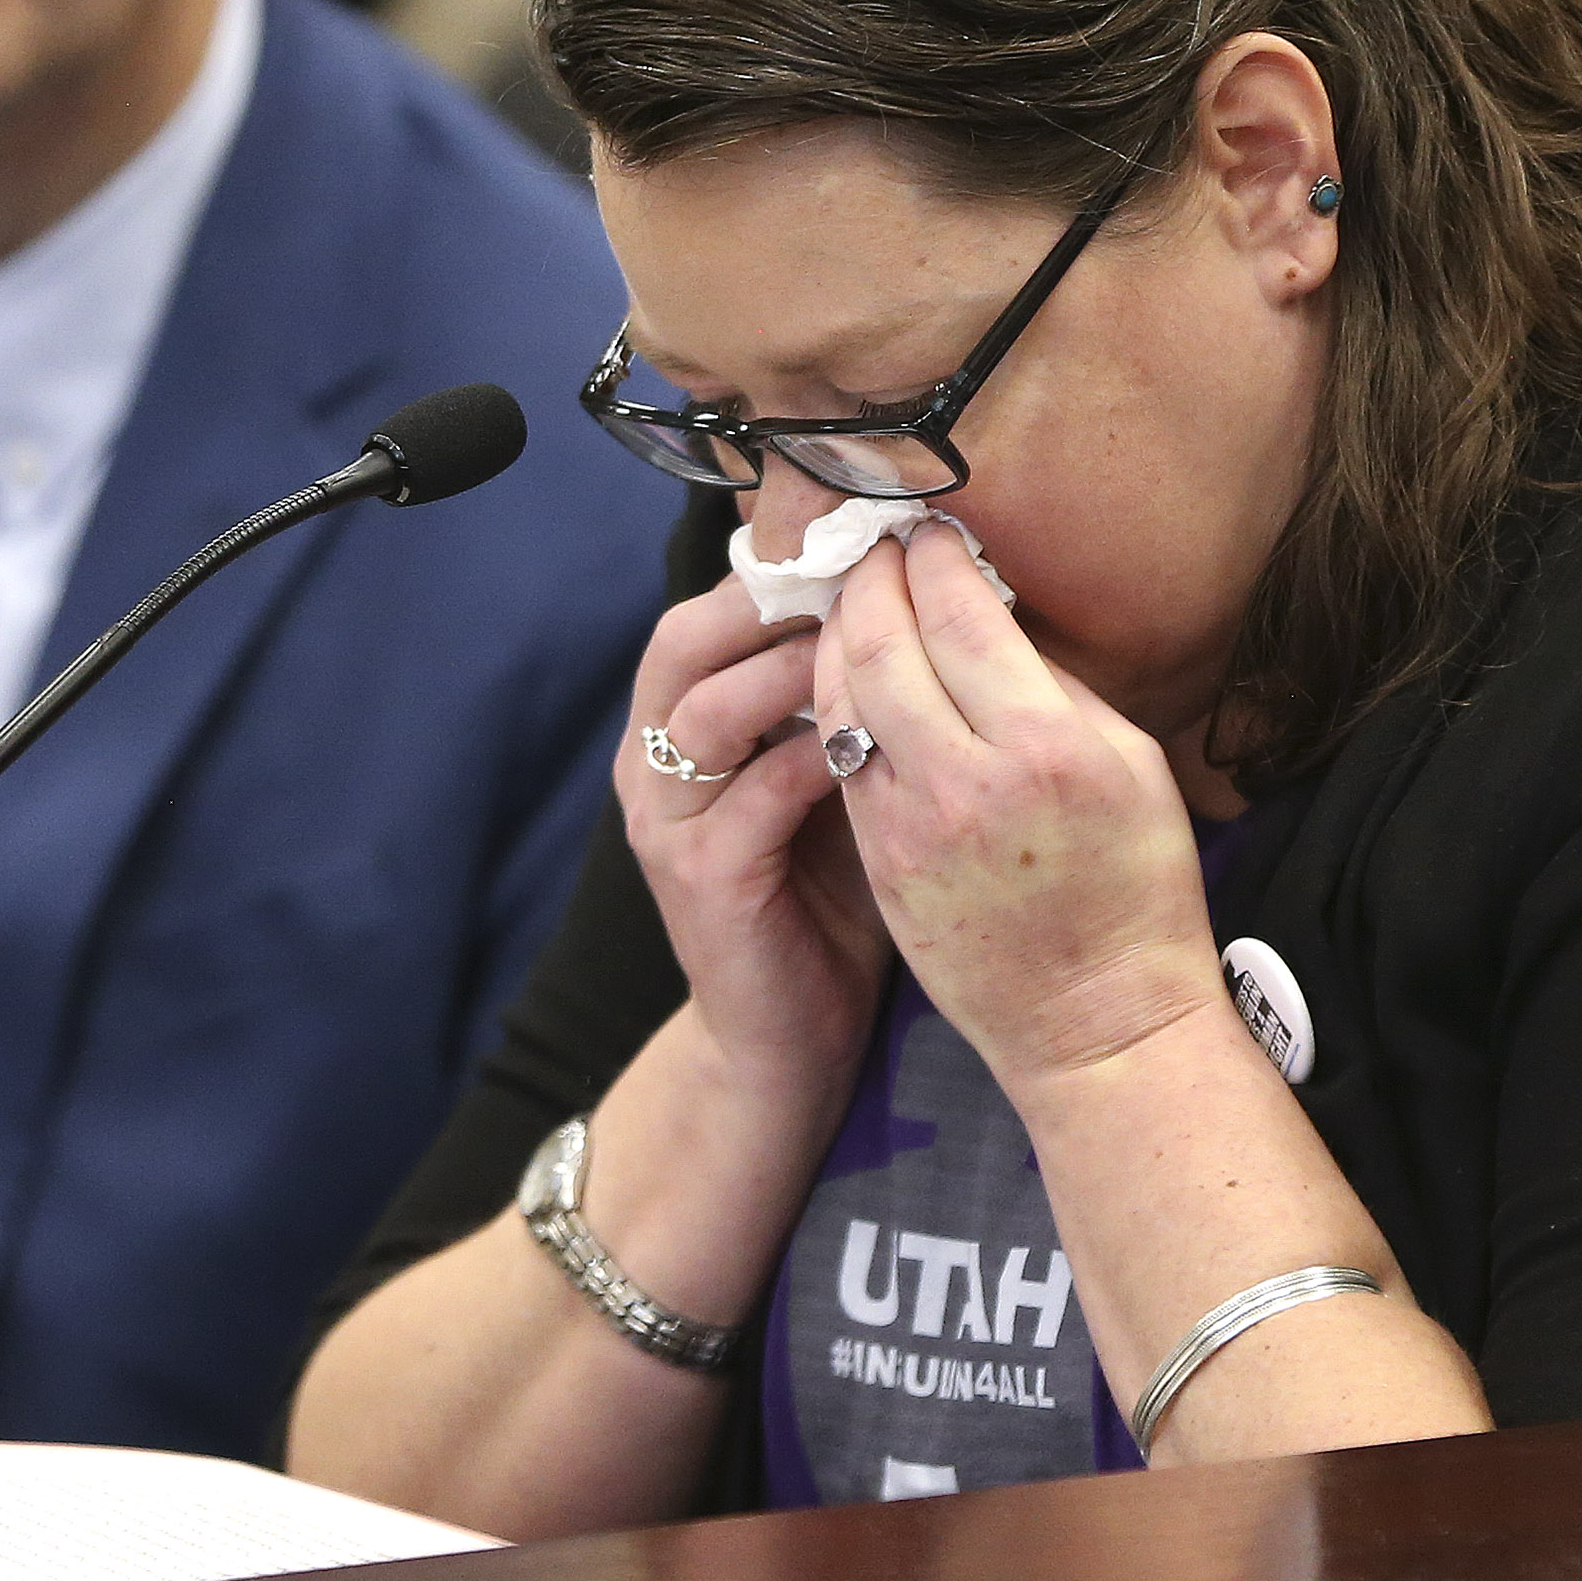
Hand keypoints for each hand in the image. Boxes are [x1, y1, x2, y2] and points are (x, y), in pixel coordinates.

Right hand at [613, 574, 884, 1103]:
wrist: (789, 1039)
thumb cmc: (829, 896)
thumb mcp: (834, 776)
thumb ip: (848, 698)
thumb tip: (929, 596)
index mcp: (677, 727)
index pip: (704, 614)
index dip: (775, 571)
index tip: (863, 541)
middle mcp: (652, 765)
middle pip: (682, 641)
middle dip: (771, 602)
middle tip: (860, 578)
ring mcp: (666, 825)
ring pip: (707, 713)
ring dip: (789, 671)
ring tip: (869, 648)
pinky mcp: (699, 883)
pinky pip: (747, 800)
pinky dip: (810, 761)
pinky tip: (872, 746)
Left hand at [815, 524, 1220, 1092]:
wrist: (1097, 1023)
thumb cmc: (1138, 891)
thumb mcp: (1133, 768)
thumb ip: (1057, 689)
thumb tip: (990, 620)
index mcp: (1048, 747)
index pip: (963, 617)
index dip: (935, 560)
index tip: (928, 530)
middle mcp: (969, 781)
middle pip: (884, 644)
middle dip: (870, 580)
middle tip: (871, 547)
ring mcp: (912, 826)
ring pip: (843, 699)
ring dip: (836, 634)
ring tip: (846, 598)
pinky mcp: (881, 864)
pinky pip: (841, 760)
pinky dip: (832, 702)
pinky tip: (838, 675)